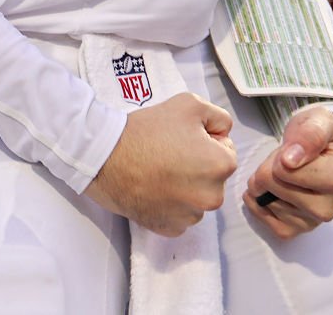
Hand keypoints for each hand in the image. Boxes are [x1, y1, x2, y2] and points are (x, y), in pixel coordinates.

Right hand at [84, 93, 238, 237]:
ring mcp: (190, 217)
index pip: (226, 150)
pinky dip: (170, 204)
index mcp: (222, 166)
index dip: (205, 140)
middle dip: (198, 165)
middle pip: (212, 177)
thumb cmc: (148, 130)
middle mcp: (212, 197)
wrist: (106, 157)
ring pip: (197, 197)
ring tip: (159, 170)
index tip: (182, 138)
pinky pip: (180, 215)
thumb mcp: (189, 104)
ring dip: (185, 186)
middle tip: (170, 153)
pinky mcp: (170, 228)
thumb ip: (218, 117)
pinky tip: (154, 189)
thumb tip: (223, 134)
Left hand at [244, 106, 332, 239]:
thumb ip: (309, 136)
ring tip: (281, 174)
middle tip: (284, 161)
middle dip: (269, 168)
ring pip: (267, 201)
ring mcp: (312, 222)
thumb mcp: (319, 121)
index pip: (286, 171)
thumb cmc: (318, 135)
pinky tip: (266, 190)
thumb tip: (289, 161)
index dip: (279, 156)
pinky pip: (264, 220)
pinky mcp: (296, 231)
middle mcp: (330, 207)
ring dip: (264, 184)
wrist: (320, 151)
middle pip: (274, 186)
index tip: (292, 150)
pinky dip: (258, 203)